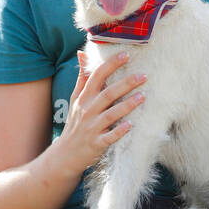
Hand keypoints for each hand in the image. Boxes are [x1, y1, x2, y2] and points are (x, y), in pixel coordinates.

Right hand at [57, 49, 147, 170]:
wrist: (65, 155)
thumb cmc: (74, 124)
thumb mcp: (75, 100)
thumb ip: (82, 78)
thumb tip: (82, 54)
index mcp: (84, 98)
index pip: (97, 76)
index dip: (111, 64)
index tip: (126, 54)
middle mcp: (87, 111)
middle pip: (107, 93)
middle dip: (126, 84)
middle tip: (143, 75)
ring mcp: (92, 128)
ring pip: (111, 114)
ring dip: (127, 105)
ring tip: (143, 97)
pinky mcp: (97, 144)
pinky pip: (109, 137)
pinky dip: (119, 131)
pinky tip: (131, 125)